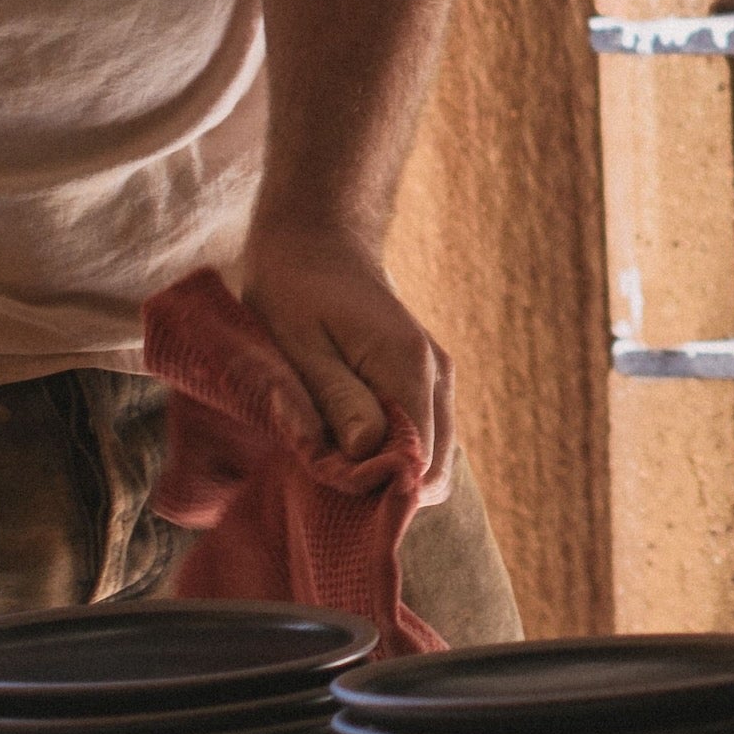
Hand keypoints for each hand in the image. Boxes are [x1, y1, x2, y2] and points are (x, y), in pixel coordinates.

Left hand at [226, 212, 455, 495]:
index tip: (330, 486)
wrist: (317, 243)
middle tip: (325, 478)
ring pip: (427, 458)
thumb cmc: (295, 291)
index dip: (379, 489)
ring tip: (331, 458)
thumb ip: (337, 400)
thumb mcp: (299, 347)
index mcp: (409, 367)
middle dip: (382, 489)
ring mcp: (437, 380)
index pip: (419, 461)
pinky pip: (417, 439)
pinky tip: (344, 442)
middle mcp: (438, 377)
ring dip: (383, 472)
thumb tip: (367, 454)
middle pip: (432, 470)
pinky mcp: (425, 383)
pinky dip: (386, 453)